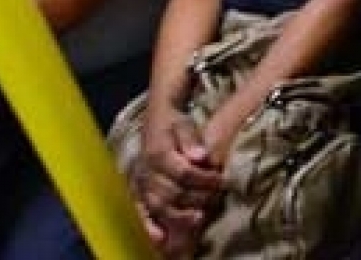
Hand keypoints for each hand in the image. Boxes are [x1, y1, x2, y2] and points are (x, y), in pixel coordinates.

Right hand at [134, 110, 223, 256]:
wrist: (154, 123)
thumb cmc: (173, 124)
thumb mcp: (184, 123)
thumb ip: (191, 139)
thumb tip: (201, 156)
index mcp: (158, 153)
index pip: (184, 173)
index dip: (205, 180)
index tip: (222, 181)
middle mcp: (147, 171)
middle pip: (174, 193)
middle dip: (199, 197)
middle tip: (217, 197)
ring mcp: (141, 184)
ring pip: (160, 206)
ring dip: (181, 215)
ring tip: (201, 216)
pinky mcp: (138, 193)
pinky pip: (142, 213)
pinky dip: (150, 227)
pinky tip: (161, 237)